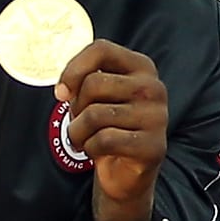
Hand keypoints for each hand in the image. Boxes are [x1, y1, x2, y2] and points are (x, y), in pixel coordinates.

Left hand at [57, 41, 170, 220]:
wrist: (127, 171)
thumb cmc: (109, 126)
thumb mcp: (98, 96)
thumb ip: (85, 81)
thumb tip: (64, 89)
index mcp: (142, 68)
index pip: (101, 49)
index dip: (73, 68)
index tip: (62, 92)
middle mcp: (154, 88)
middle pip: (93, 84)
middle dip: (76, 107)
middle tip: (81, 121)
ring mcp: (157, 117)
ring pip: (94, 115)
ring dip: (77, 132)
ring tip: (85, 139)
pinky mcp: (153, 146)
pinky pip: (103, 140)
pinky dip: (90, 148)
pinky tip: (98, 151)